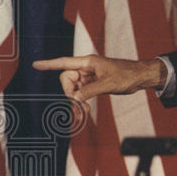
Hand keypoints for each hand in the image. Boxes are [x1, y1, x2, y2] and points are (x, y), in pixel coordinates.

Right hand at [32, 55, 165, 103]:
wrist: (141, 77)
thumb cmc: (127, 75)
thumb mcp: (109, 83)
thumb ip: (90, 90)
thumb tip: (74, 98)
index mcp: (88, 62)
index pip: (64, 63)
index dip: (49, 64)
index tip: (35, 64)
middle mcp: (86, 68)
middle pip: (66, 80)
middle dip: (69, 94)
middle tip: (78, 107)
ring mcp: (90, 76)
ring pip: (74, 89)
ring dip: (75, 101)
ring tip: (82, 114)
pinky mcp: (94, 83)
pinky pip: (81, 93)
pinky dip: (81, 102)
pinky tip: (84, 111)